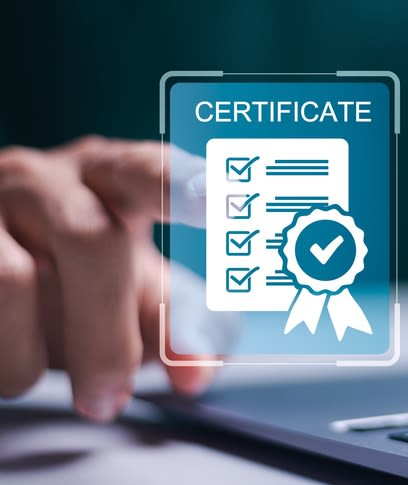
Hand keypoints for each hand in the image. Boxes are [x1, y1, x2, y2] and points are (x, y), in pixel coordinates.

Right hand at [0, 136, 210, 420]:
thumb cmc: (82, 269)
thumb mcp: (134, 286)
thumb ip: (177, 326)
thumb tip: (197, 372)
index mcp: (112, 175)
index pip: (149, 170)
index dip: (183, 185)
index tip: (226, 200)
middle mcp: (47, 177)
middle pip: (90, 239)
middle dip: (105, 332)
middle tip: (109, 397)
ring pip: (11, 279)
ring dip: (31, 354)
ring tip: (35, 372)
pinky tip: (6, 350)